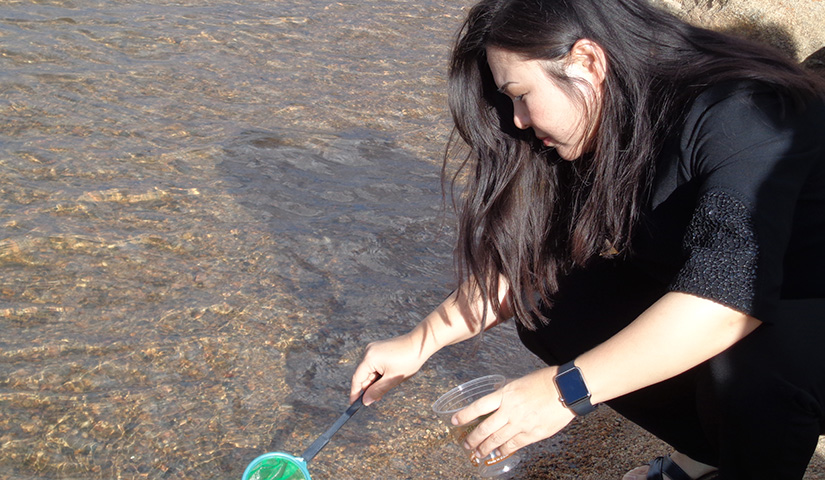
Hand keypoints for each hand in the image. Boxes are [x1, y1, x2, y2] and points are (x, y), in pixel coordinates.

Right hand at [349, 332, 427, 404]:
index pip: (357, 378)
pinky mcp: (379, 348)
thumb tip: (365, 401)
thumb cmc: (409, 360)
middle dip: (369, 387)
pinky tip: (389, 376)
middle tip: (378, 398)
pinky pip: (374, 364)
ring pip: (369, 370)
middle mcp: (368, 351)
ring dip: (376, 380)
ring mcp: (373, 349)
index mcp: (370, 358)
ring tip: (390, 383)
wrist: (420, 344)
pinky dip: (379, 373)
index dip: (355, 393)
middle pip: (363, 375)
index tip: (354, 404)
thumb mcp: (393, 379)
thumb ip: (377, 391)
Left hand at [452, 368, 574, 458]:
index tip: (454, 421)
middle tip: (465, 444)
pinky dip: (503, 451)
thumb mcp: (519, 382)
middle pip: (485, 428)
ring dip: (484, 448)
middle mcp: (510, 410)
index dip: (464, 415)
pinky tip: (497, 454)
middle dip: (472, 438)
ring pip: (497, 440)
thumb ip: (506, 393)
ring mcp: (521, 424)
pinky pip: (513, 446)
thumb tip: (495, 398)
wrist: (566, 389)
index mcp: (505, 394)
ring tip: (477, 453)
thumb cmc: (544, 381)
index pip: (478, 406)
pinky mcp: (532, 434)